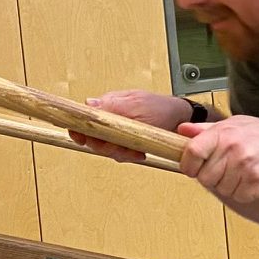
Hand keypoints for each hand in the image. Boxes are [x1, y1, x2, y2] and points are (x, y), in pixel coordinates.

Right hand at [72, 89, 193, 162]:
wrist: (179, 119)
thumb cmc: (160, 107)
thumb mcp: (136, 104)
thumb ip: (112, 106)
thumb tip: (88, 103)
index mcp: (108, 105)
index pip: (85, 117)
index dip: (79, 129)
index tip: (81, 138)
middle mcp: (110, 118)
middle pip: (93, 138)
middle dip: (106, 146)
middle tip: (121, 147)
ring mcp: (118, 131)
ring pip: (106, 148)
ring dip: (120, 152)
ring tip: (135, 149)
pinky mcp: (127, 142)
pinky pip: (120, 153)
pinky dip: (129, 155)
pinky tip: (139, 152)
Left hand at [180, 116, 258, 203]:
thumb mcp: (237, 124)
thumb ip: (207, 130)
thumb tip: (182, 130)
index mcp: (225, 132)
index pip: (192, 152)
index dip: (189, 164)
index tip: (194, 167)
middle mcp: (234, 149)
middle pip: (204, 177)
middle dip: (214, 176)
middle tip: (230, 167)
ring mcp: (246, 167)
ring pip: (221, 189)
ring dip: (231, 185)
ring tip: (246, 171)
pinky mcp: (257, 184)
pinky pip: (238, 197)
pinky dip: (245, 193)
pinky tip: (255, 180)